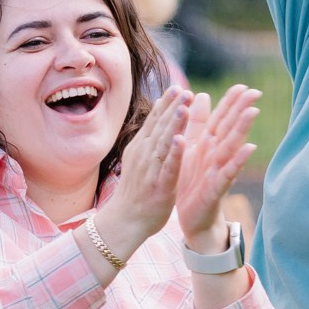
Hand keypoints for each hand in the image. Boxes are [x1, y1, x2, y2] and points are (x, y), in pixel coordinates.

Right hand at [92, 88, 188, 263]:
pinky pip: (168, 167)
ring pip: (163, 143)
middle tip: (183, 90)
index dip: (166, 103)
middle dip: (172, 108)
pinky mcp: (160, 186)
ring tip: (183, 106)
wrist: (125, 221)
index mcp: (141, 147)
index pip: (155, 120)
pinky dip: (174, 153)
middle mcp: (144, 155)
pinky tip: (180, 140)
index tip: (177, 87)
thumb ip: (151, 133)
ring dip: (173, 124)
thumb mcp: (141, 157)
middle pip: (159, 127)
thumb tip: (159, 105)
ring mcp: (151, 170)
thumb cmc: (136, 190)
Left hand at [174, 86, 261, 251]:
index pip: (221, 119)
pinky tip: (249, 149)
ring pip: (231, 147)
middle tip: (255, 92)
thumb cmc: (193, 181)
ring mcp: (218, 171)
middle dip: (241, 110)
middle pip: (230, 129)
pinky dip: (238, 161)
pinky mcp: (215, 189)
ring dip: (242, 130)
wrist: (191, 217)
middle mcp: (217, 155)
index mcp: (209, 145)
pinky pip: (227, 173)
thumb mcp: (193, 148)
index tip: (243, 86)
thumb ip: (199, 123)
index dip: (231, 103)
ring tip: (253, 112)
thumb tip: (204, 94)